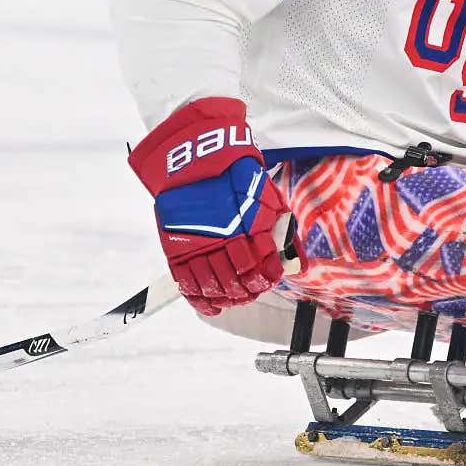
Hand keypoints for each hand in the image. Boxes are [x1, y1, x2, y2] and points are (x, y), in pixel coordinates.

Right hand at [128, 97, 289, 316]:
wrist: (194, 159)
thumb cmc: (234, 173)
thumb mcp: (264, 192)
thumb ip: (276, 222)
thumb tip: (288, 249)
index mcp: (248, 226)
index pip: (261, 265)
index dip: (267, 278)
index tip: (270, 280)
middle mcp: (224, 239)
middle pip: (238, 280)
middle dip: (248, 290)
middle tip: (251, 291)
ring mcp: (198, 245)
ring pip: (214, 285)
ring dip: (227, 297)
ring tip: (234, 298)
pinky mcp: (177, 249)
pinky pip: (188, 284)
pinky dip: (201, 300)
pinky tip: (211, 306)